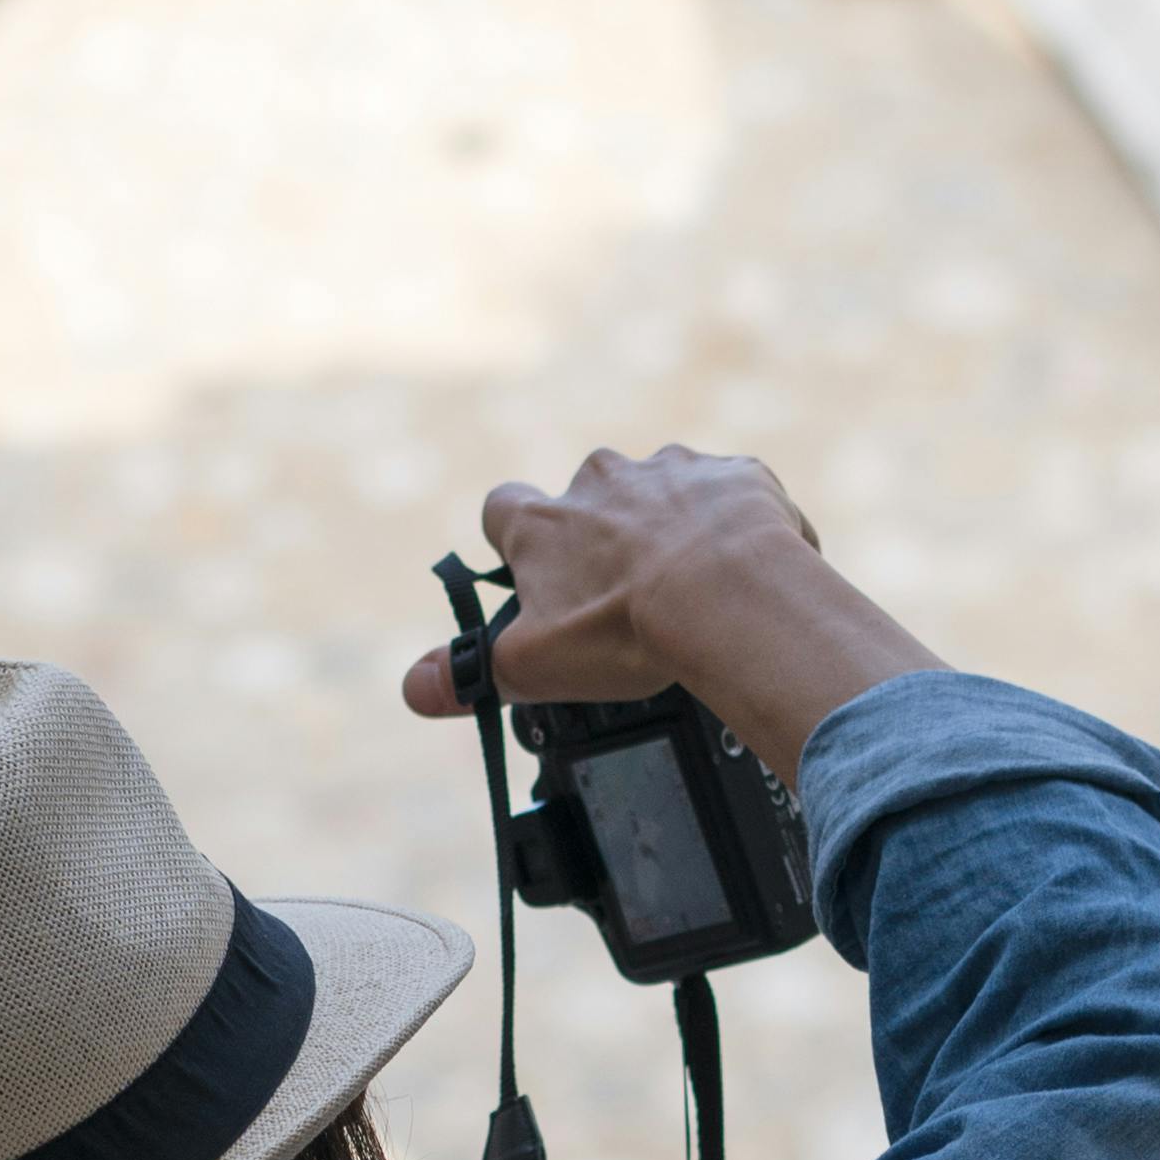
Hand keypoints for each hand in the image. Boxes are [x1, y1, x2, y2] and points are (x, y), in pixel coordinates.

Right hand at [395, 445, 940, 788]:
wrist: (731, 597)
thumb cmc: (625, 629)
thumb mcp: (531, 667)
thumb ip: (466, 675)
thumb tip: (413, 690)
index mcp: (543, 521)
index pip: (502, 510)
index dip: (516, 542)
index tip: (537, 574)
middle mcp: (601, 479)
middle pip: (590, 502)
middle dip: (607, 540)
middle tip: (629, 597)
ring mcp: (672, 470)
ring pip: (665, 497)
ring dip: (676, 532)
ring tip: (696, 591)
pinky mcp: (737, 476)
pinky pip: (733, 499)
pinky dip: (738, 531)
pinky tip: (746, 576)